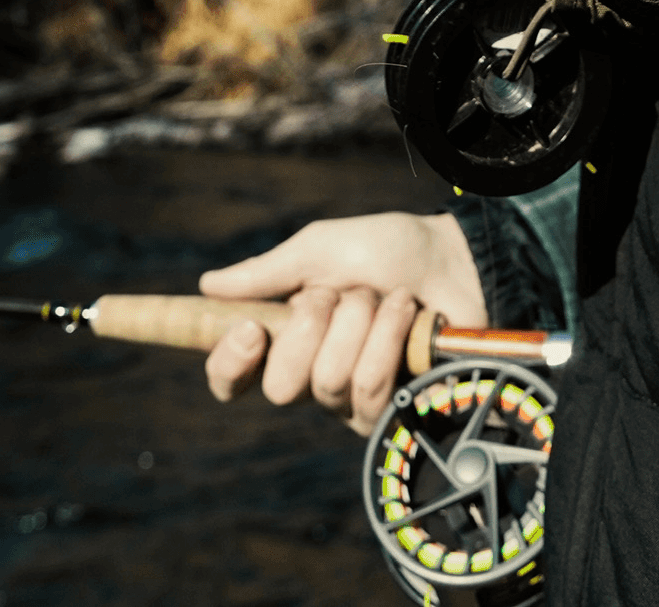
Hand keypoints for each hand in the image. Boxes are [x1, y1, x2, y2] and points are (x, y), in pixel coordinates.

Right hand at [199, 210, 485, 434]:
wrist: (451, 256)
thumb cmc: (384, 250)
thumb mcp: (320, 248)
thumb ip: (267, 273)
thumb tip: (207, 285)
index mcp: (283, 337)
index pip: (231, 379)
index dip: (230, 363)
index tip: (253, 328)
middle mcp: (309, 376)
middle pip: (280, 386)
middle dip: (313, 325)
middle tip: (340, 293)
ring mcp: (349, 399)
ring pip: (330, 382)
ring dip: (360, 323)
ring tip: (381, 296)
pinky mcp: (390, 409)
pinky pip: (371, 389)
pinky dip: (389, 336)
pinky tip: (405, 313)